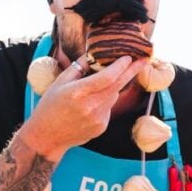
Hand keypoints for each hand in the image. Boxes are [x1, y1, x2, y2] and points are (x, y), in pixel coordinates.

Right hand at [19, 55, 138, 157]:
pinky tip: (90, 105)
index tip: (128, 57)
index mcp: (78, 93)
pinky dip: (105, 101)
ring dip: (112, 87)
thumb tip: (94, 54)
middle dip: (131, 72)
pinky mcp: (102, 127)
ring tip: (99, 85)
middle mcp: (90, 107)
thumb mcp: (59, 82)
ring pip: (113, 96)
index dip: (120, 67)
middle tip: (143, 60)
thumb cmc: (50, 106)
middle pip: (117, 86)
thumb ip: (78, 67)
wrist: (47, 136)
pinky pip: (109, 108)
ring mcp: (98, 119)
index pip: (107, 78)